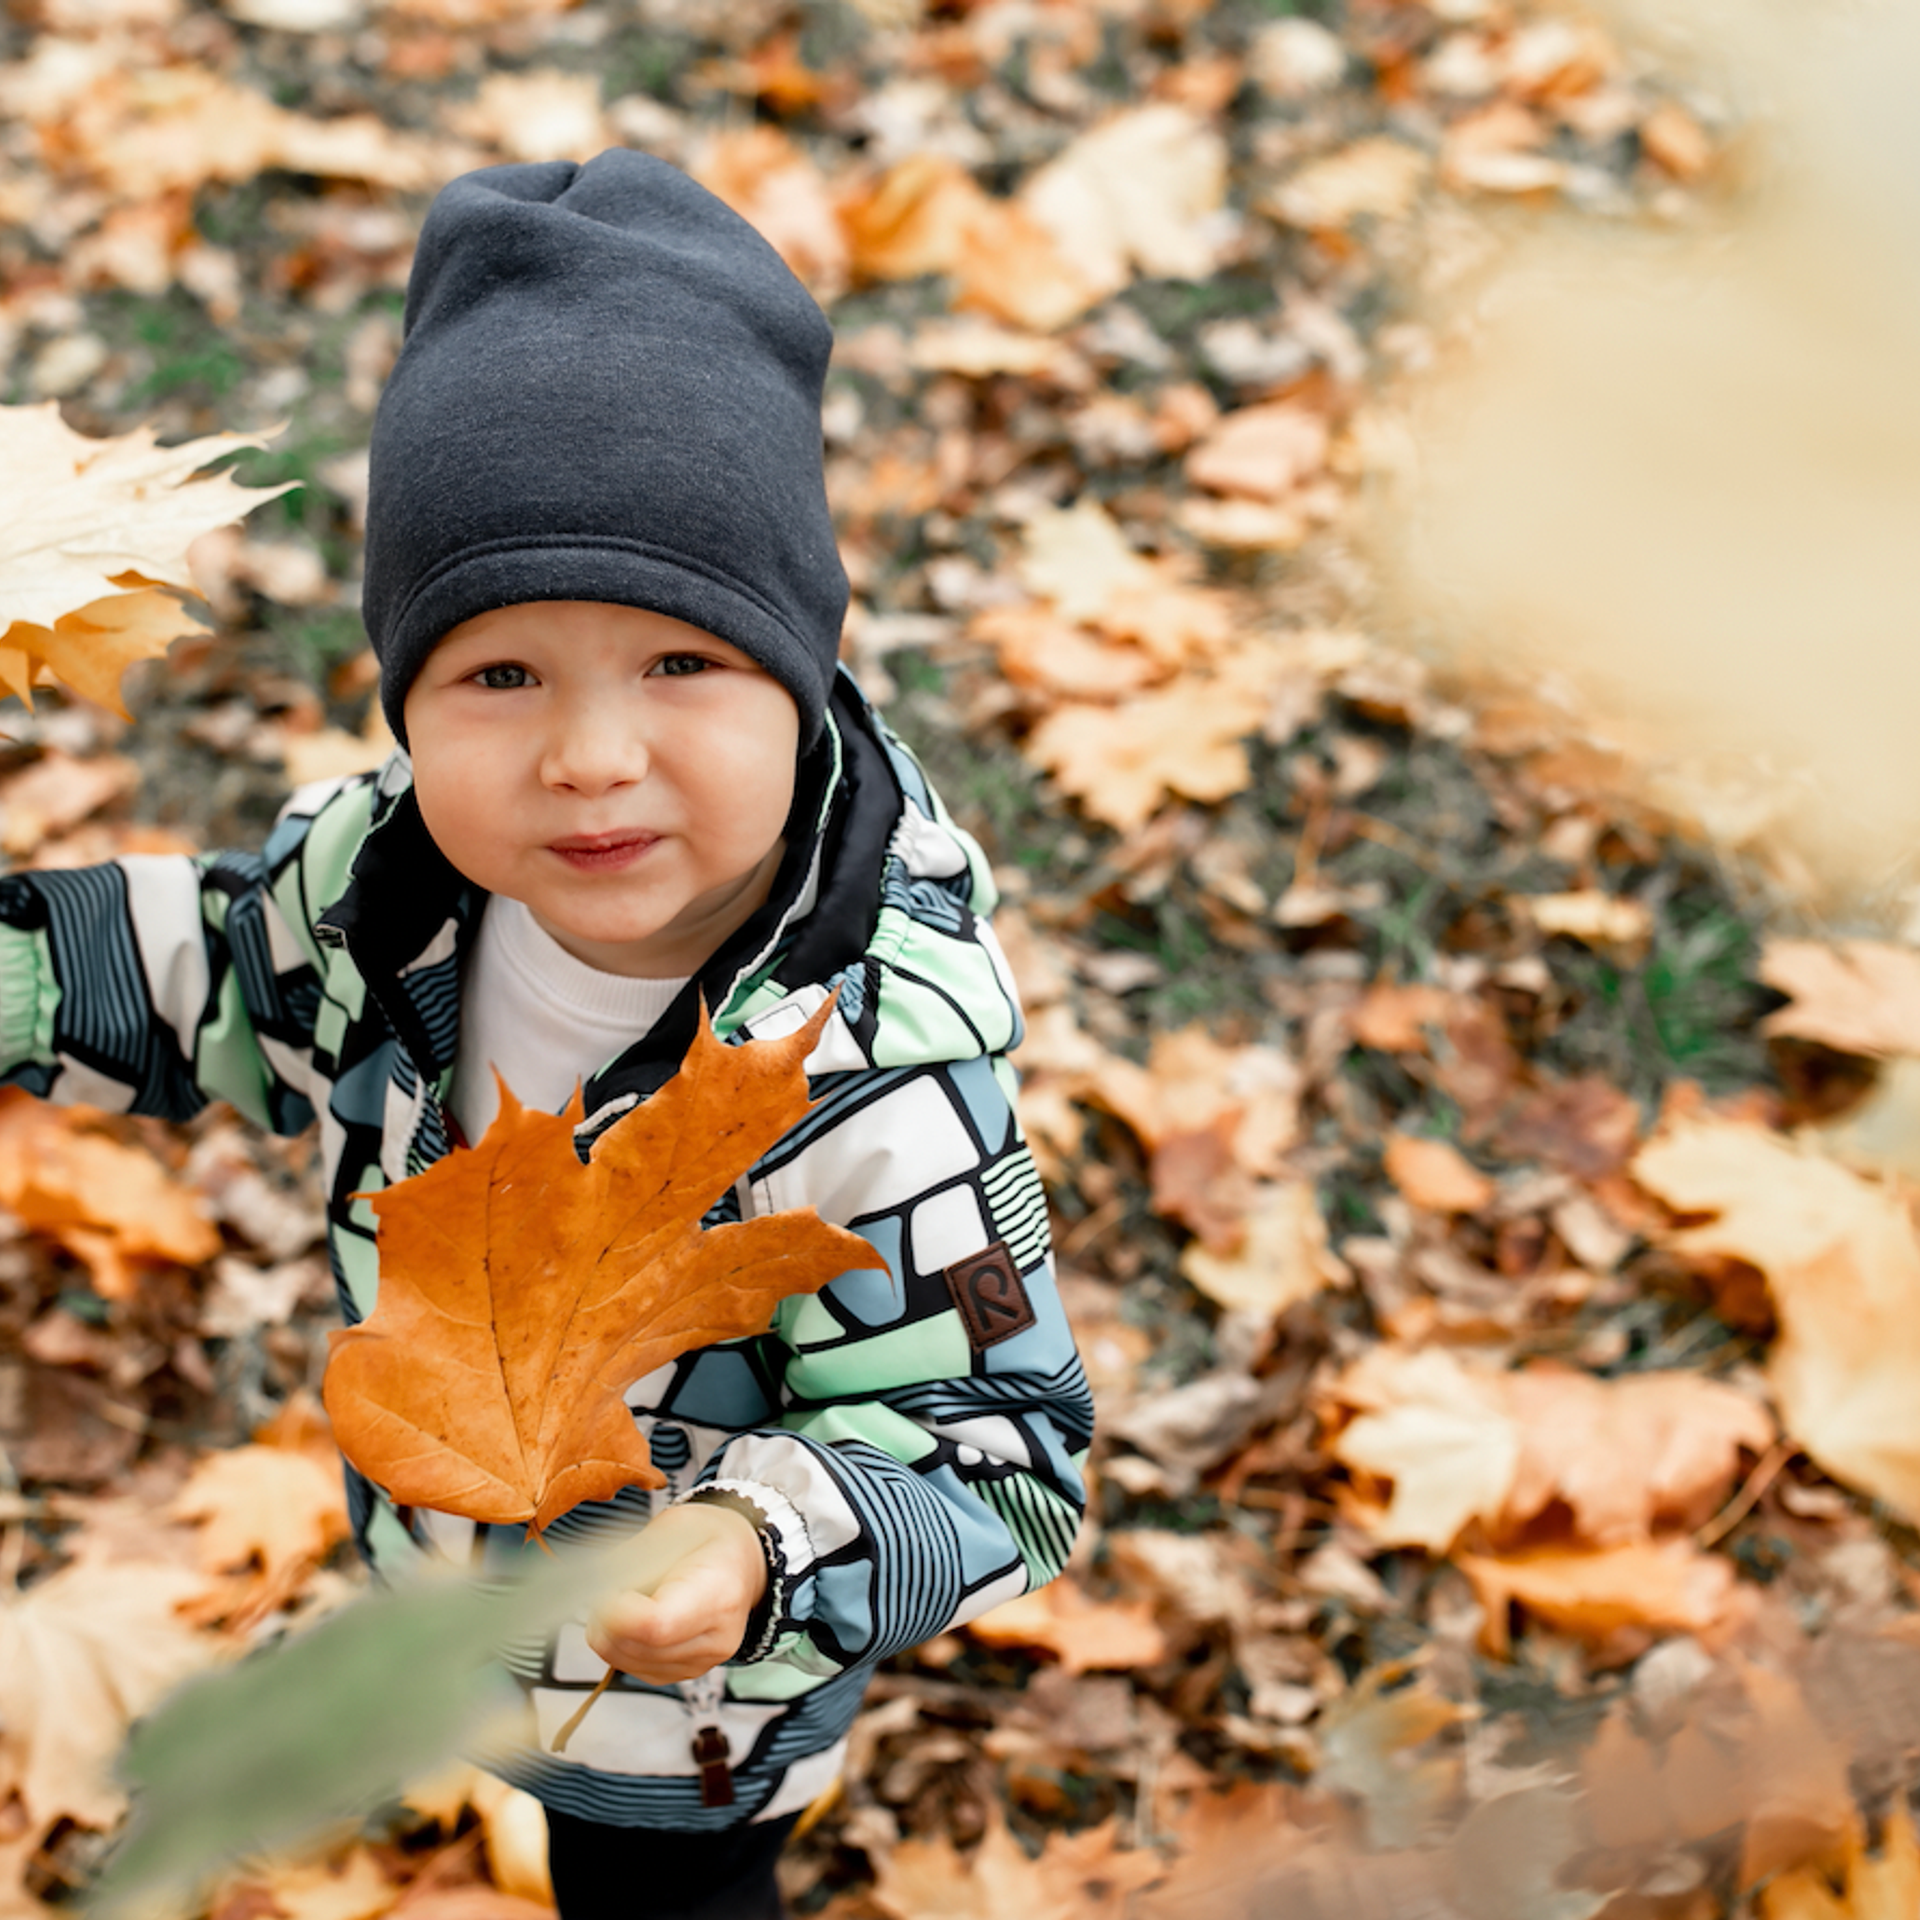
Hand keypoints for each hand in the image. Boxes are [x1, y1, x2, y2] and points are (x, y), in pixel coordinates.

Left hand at [586, 1501, 767, 1684]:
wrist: (743, 1561)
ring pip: (630, 1663)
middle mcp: (716, 1637)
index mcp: (719, 1593)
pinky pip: (635, 1669)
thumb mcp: (674, 1525)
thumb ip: (631, 1556)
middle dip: (605, 1620)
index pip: (656, 1625)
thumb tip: (589, 1581)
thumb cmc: (710, 1538)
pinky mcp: (686, 1673)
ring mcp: (702, 1661)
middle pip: (638, 1648)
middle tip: (608, 1589)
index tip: (607, 1588)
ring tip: (623, 1601)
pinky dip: (621, 1645)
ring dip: (609, 1634)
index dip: (616, 1612)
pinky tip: (632, 1620)